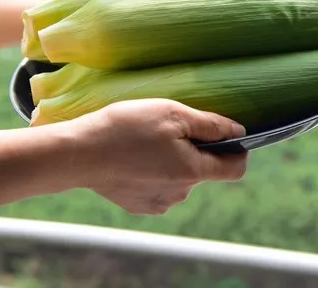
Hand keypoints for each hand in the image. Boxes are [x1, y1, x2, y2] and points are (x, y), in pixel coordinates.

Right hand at [73, 99, 248, 214]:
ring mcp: (159, 201)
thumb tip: (239, 132)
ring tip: (150, 141)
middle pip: (205, 169)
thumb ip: (211, 125)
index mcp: (193, 171)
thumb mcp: (174, 114)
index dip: (238, 150)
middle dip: (198, 148)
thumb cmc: (127, 128)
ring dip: (176, 159)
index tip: (228, 135)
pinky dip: (158, 170)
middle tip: (172, 128)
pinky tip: (138, 156)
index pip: (236, 169)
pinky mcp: (140, 204)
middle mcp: (180, 193)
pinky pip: (162, 185)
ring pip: (183, 177)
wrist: (78, 153)